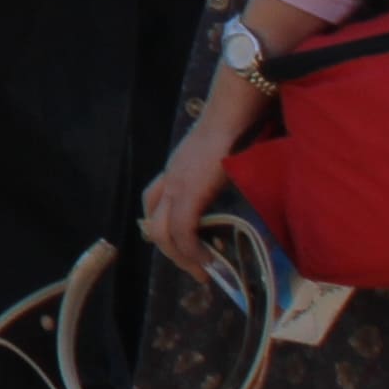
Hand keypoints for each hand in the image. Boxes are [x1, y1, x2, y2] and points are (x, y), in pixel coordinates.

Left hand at [141, 86, 262, 280]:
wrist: (233, 116)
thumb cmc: (234, 132)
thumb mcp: (218, 159)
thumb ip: (215, 178)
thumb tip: (235, 198)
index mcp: (174, 171)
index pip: (153, 205)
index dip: (161, 230)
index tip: (183, 249)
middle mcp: (169, 179)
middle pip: (153, 224)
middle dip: (171, 253)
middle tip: (194, 270)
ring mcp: (175, 185)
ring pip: (162, 232)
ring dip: (181, 258)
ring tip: (202, 273)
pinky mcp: (189, 192)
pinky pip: (182, 230)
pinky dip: (191, 250)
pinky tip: (205, 262)